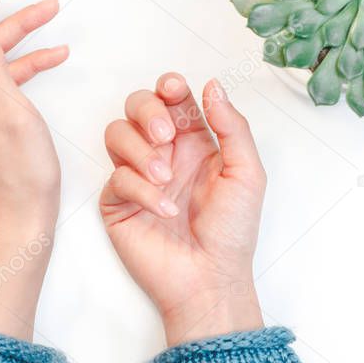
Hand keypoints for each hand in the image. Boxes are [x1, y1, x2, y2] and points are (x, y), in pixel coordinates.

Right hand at [100, 73, 266, 345]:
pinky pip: (117, 177)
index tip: (174, 89)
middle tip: (165, 136)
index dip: (168, 86)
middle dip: (147, 111)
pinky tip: (165, 210)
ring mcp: (138, 176)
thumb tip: (212, 84)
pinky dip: (141, 190)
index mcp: (195, 141)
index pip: (173, 98)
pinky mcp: (118, 202)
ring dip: (141, 151)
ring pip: (117, 133)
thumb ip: (232, 126)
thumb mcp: (247, 173)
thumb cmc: (233, 231)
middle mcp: (164, 153)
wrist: (210, 278)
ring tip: (166, 178)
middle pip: (136, 105)